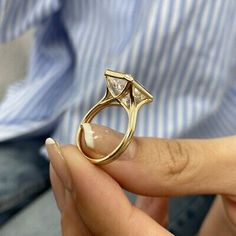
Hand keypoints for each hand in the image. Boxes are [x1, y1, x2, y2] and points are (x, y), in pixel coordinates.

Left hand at [46, 124, 235, 234]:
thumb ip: (174, 160)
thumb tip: (101, 140)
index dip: (92, 192)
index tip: (68, 150)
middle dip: (80, 198)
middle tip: (63, 154)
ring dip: (93, 199)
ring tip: (78, 161)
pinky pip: (144, 230)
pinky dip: (127, 205)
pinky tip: (128, 181)